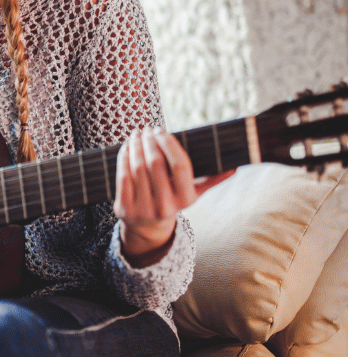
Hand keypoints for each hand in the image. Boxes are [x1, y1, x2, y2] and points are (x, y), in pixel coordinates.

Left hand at [114, 128, 220, 266]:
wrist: (148, 227)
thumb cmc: (173, 200)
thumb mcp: (194, 193)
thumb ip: (212, 179)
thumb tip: (234, 168)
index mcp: (185, 199)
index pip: (180, 165)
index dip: (168, 144)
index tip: (160, 130)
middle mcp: (165, 206)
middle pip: (155, 164)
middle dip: (149, 142)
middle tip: (146, 129)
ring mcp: (143, 209)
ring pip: (137, 169)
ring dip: (135, 146)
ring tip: (136, 135)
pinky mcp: (124, 209)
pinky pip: (122, 177)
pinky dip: (123, 159)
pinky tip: (126, 148)